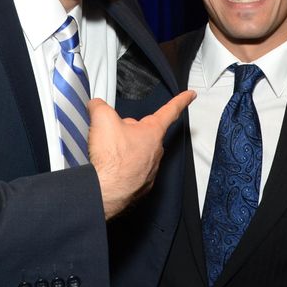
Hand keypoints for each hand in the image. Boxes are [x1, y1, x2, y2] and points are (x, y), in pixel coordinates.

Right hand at [88, 90, 195, 219]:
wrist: (106, 191)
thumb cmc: (112, 158)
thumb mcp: (102, 119)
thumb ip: (100, 106)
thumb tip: (96, 105)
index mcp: (152, 132)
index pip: (170, 111)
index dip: (180, 100)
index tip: (190, 96)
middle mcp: (155, 152)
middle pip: (145, 132)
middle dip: (130, 130)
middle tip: (113, 133)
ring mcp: (149, 171)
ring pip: (138, 152)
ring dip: (125, 150)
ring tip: (109, 154)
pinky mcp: (140, 187)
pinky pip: (132, 171)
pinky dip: (121, 168)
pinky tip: (110, 168)